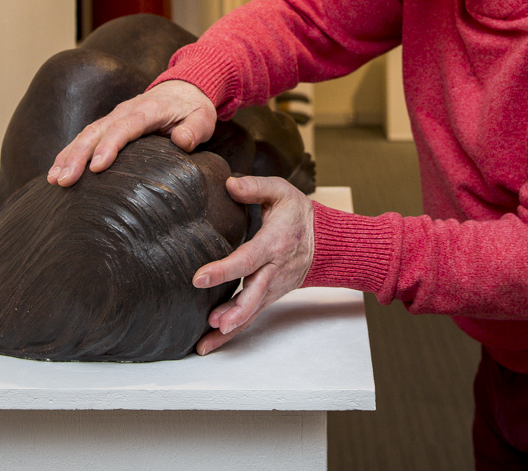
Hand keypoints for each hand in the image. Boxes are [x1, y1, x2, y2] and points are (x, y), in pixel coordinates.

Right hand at [47, 79, 216, 185]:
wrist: (184, 87)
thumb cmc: (193, 107)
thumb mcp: (203, 117)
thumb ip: (194, 129)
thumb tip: (182, 141)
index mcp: (147, 110)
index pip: (124, 128)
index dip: (109, 147)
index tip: (96, 168)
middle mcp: (125, 111)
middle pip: (96, 132)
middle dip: (77, 156)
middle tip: (64, 181)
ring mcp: (114, 116)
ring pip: (86, 134)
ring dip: (68, 156)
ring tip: (54, 180)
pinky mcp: (108, 124)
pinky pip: (85, 137)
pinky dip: (69, 153)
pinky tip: (57, 171)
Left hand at [191, 176, 314, 355]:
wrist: (326, 242)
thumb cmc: (298, 214)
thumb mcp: (281, 192)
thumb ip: (255, 187)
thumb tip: (229, 184)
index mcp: (274, 243)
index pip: (248, 259)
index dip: (224, 270)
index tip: (200, 277)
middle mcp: (275, 270)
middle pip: (254, 294)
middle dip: (234, 309)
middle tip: (212, 321)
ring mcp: (274, 287)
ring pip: (252, 311)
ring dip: (231, 327)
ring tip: (206, 342)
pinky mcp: (269, 296)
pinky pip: (251, 317)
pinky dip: (232, 333)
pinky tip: (211, 343)